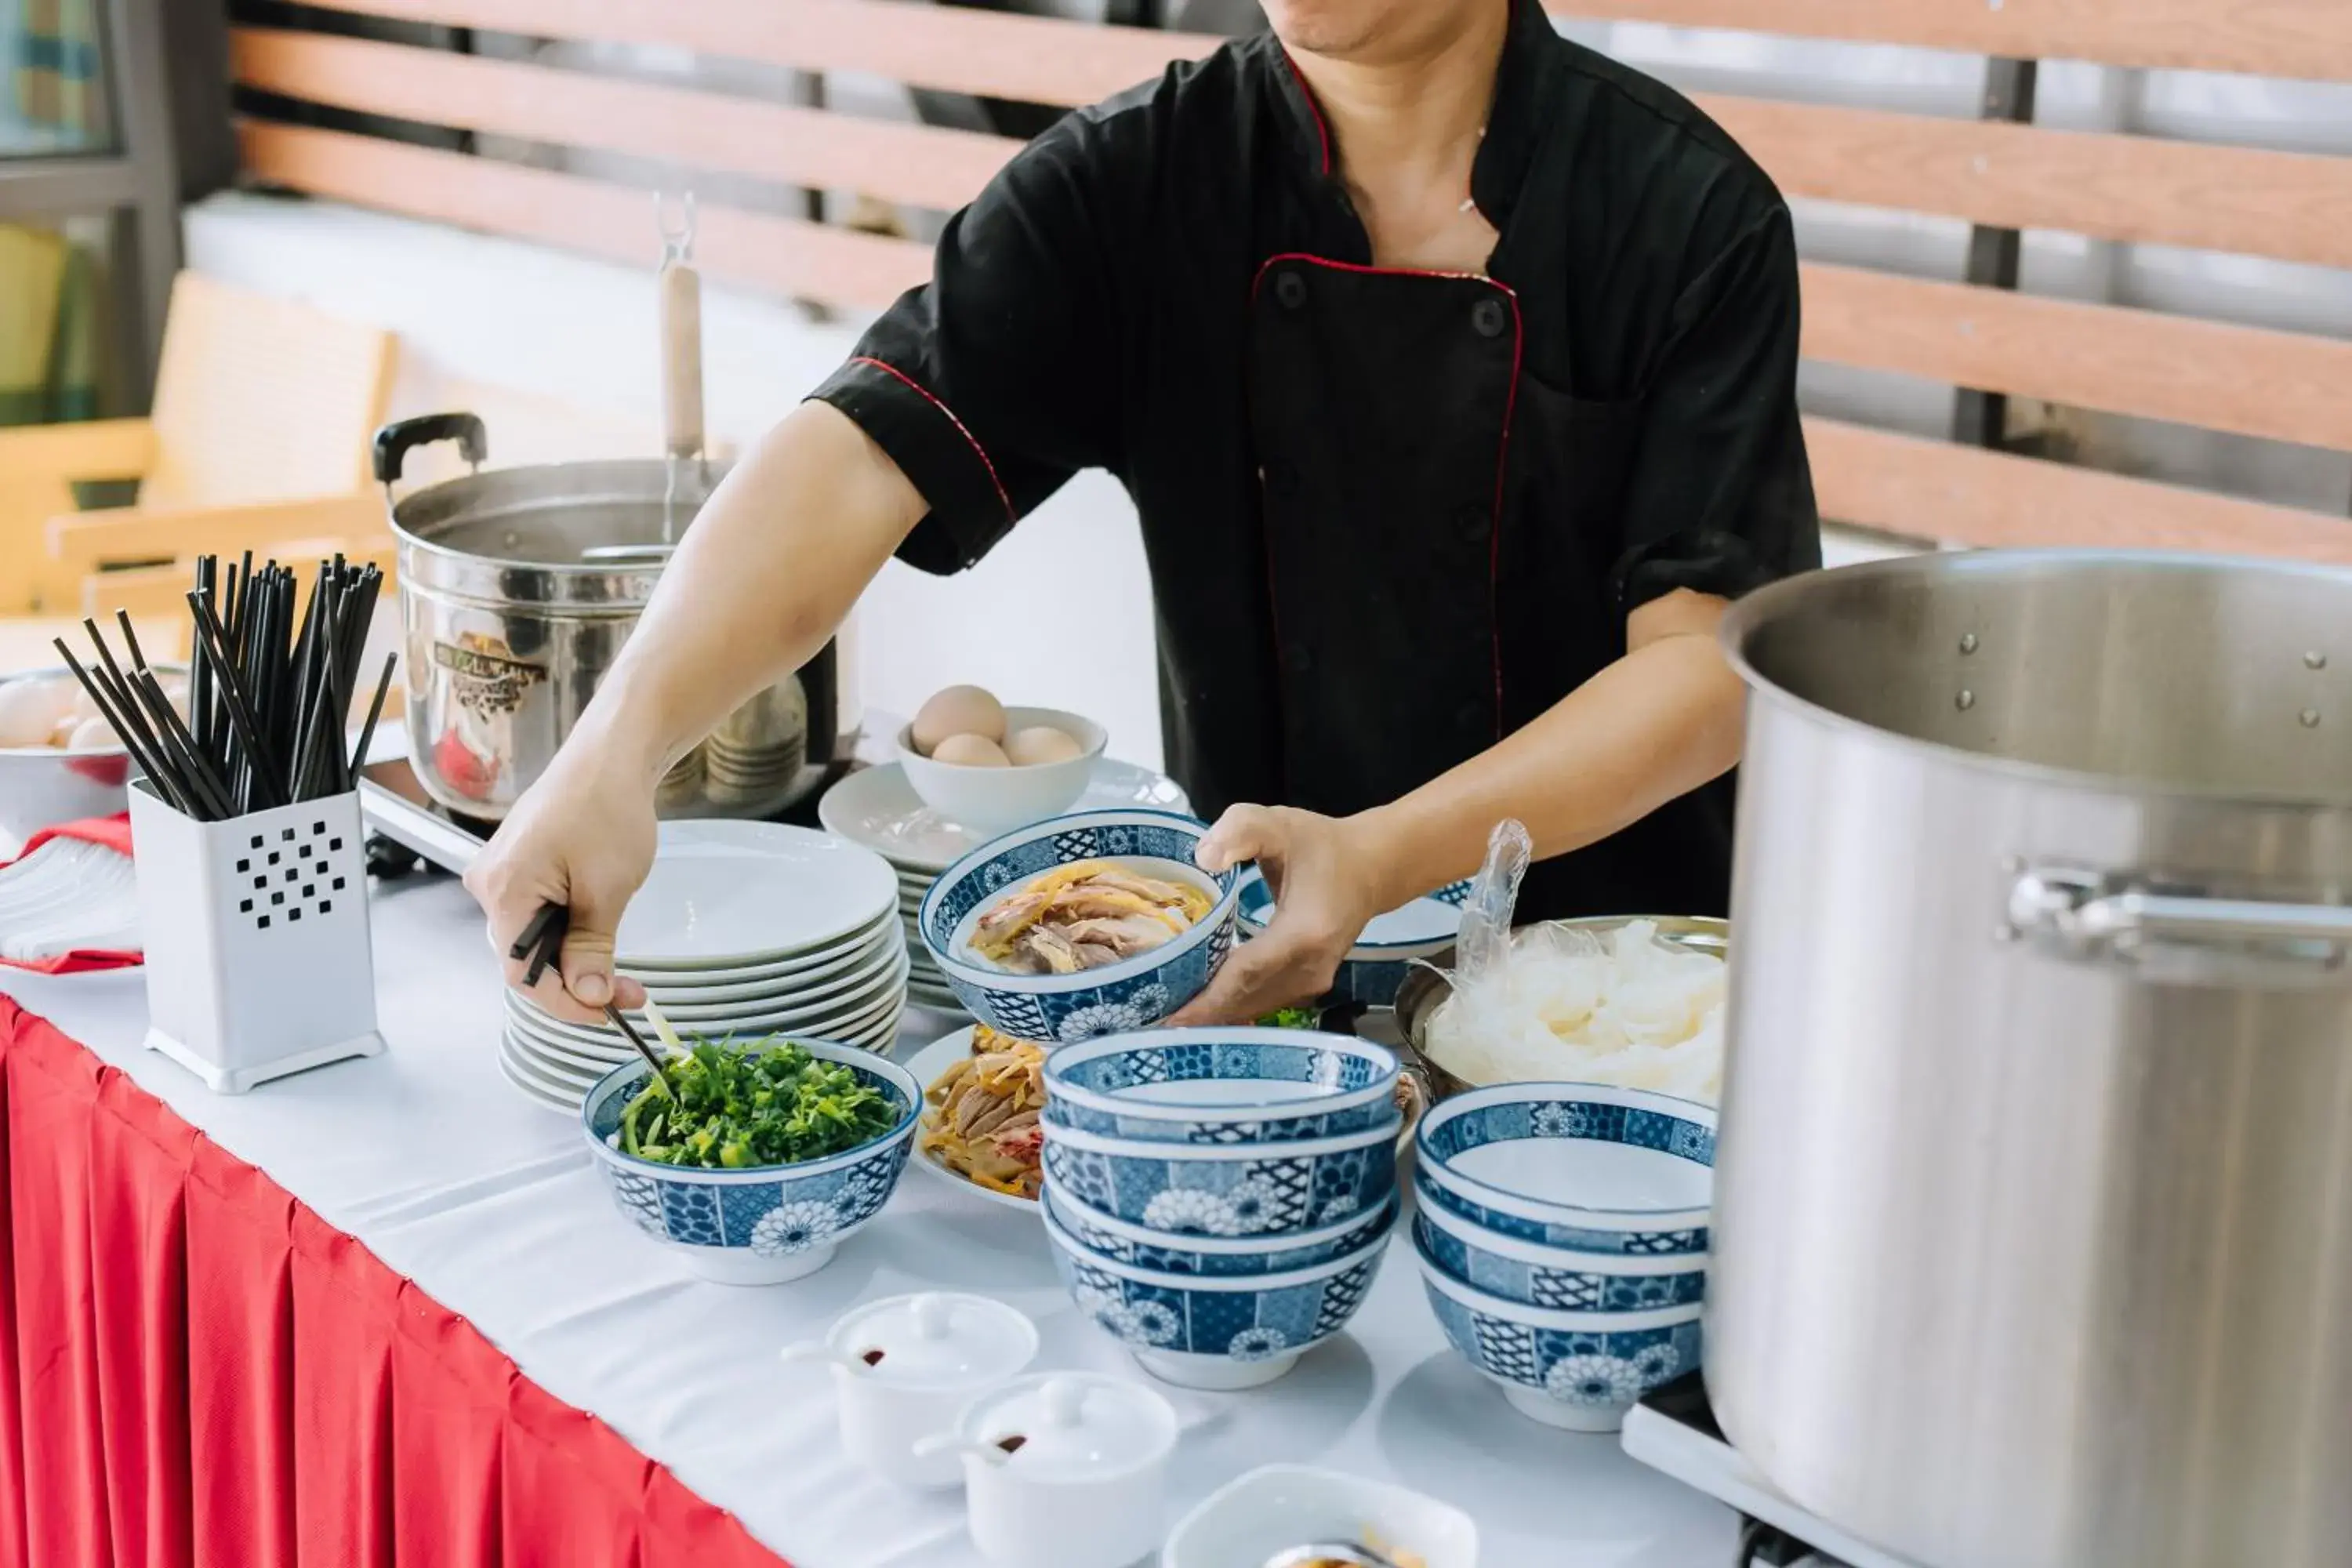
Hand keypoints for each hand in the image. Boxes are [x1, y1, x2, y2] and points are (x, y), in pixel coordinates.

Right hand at [462, 741, 657, 1023]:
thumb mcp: (607, 889)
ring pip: (534, 938)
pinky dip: (569, 932)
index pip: (523, 974)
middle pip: (526, 958)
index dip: (566, 1003)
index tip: (609, 1013)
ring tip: (620, 969)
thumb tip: (589, 995)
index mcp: (502, 892)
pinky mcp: (519, 865)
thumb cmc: (606, 806)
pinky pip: (537, 913)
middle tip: (628, 993)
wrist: (610, 755)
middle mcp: (489, 885)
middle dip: (577, 983)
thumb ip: (592, 948)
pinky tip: (599, 933)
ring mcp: (502, 873)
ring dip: (575, 959)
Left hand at [1167, 804, 1393, 1025]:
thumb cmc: (1321, 845)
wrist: (1370, 867)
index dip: (1207, 997)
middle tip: (1147, 1023)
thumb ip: (1240, 830)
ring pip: (1254, 1006)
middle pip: (1247, 999)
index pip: (1247, 972)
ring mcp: (1312, 983)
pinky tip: (1198, 1011)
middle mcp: (1311, 967)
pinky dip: (1230, 1008)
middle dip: (1198, 1014)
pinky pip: (1263, 1003)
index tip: (1167, 1016)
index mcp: (1305, 932)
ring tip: (1163, 1019)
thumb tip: (1205, 859)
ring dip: (1212, 1015)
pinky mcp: (1307, 987)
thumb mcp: (1278, 823)